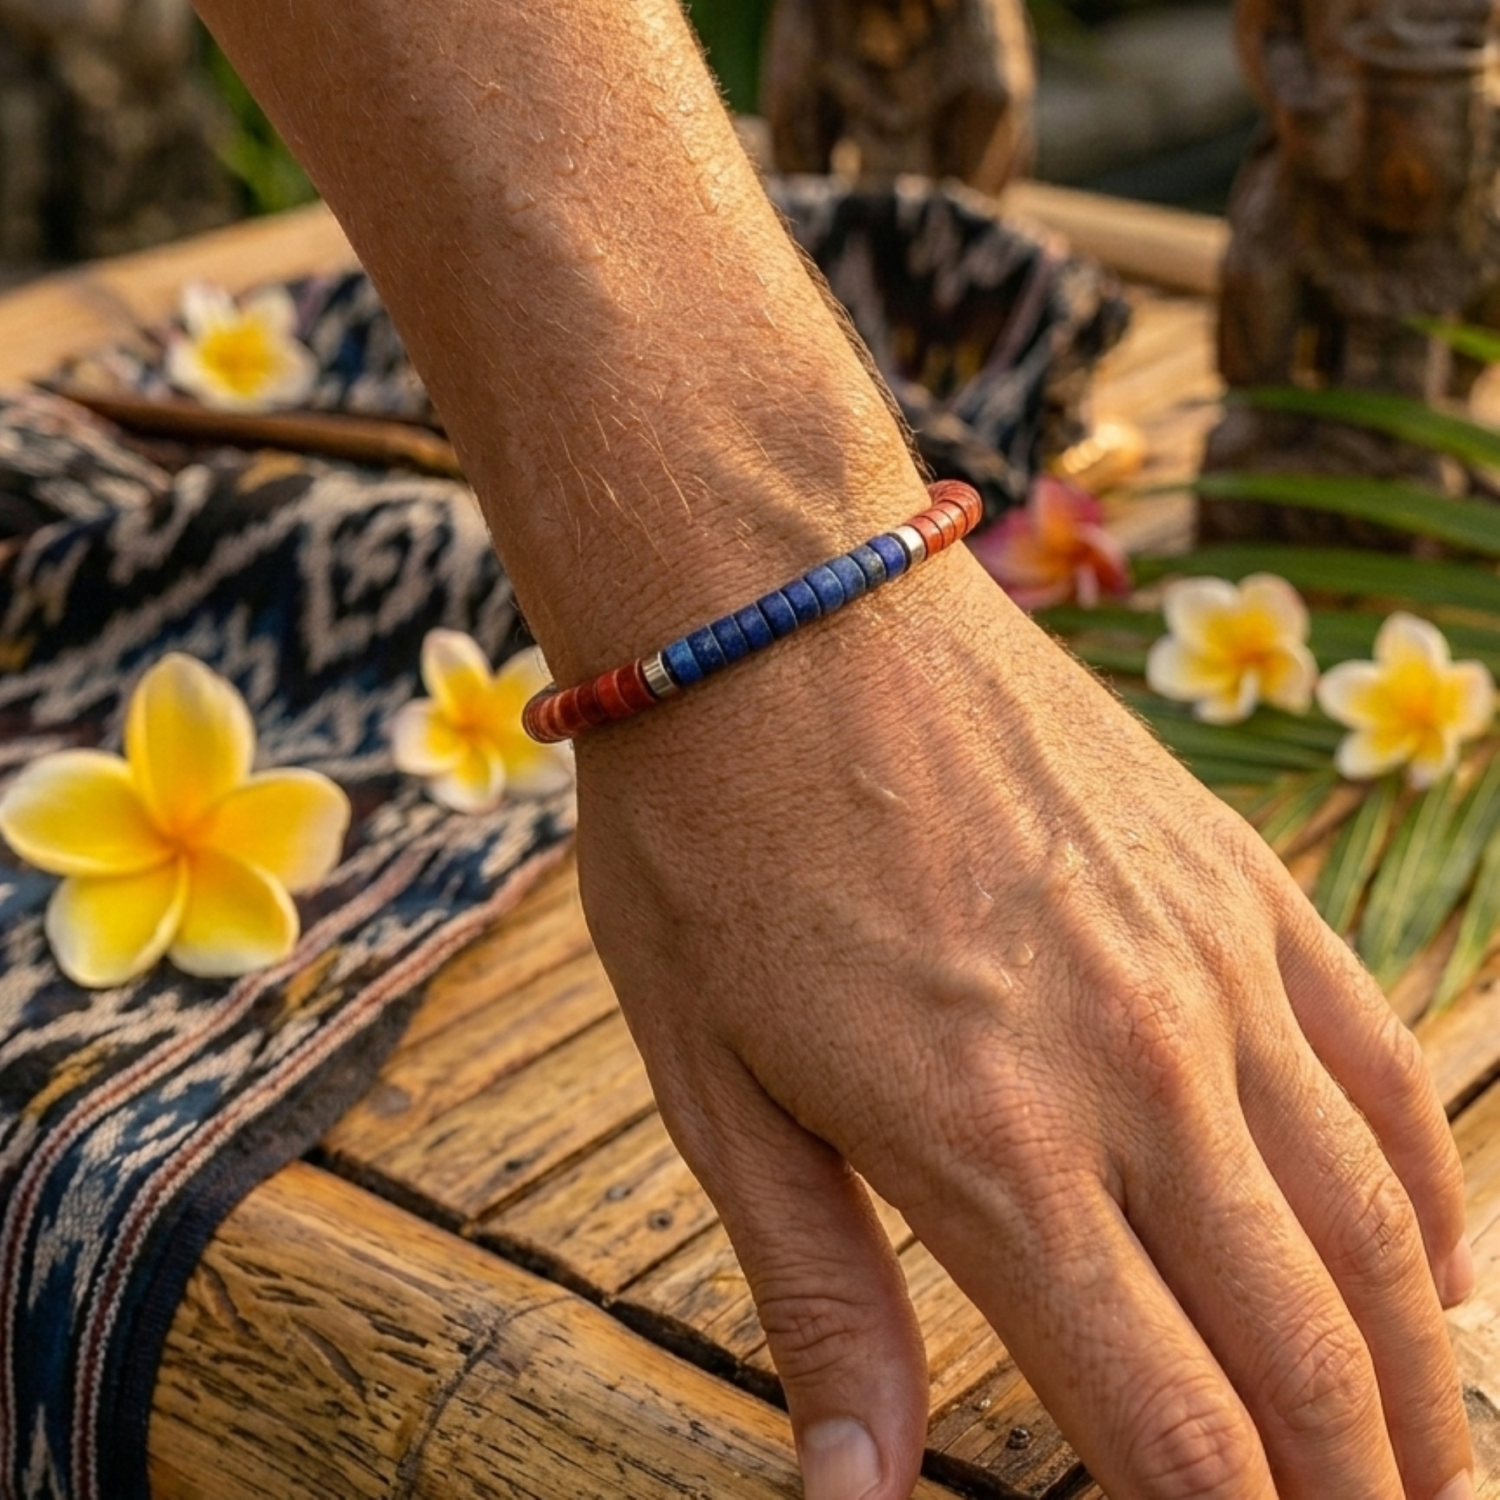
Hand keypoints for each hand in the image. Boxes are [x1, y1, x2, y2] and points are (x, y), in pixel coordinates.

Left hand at [574, 546, 1472, 1499]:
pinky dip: (1427, 1194)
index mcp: (992, 1150)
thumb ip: (818, 1300)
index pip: (1171, 1427)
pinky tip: (1436, 1274)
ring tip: (1429, 1472)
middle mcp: (1138, 1073)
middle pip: (1304, 1356)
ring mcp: (1210, 968)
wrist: (776, 613)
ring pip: (1374, 1230)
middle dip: (1354, 1494)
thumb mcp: (714, 1087)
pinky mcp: (1238, 880)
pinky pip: (1378, 1065)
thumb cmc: (711, 844)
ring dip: (1419, 1382)